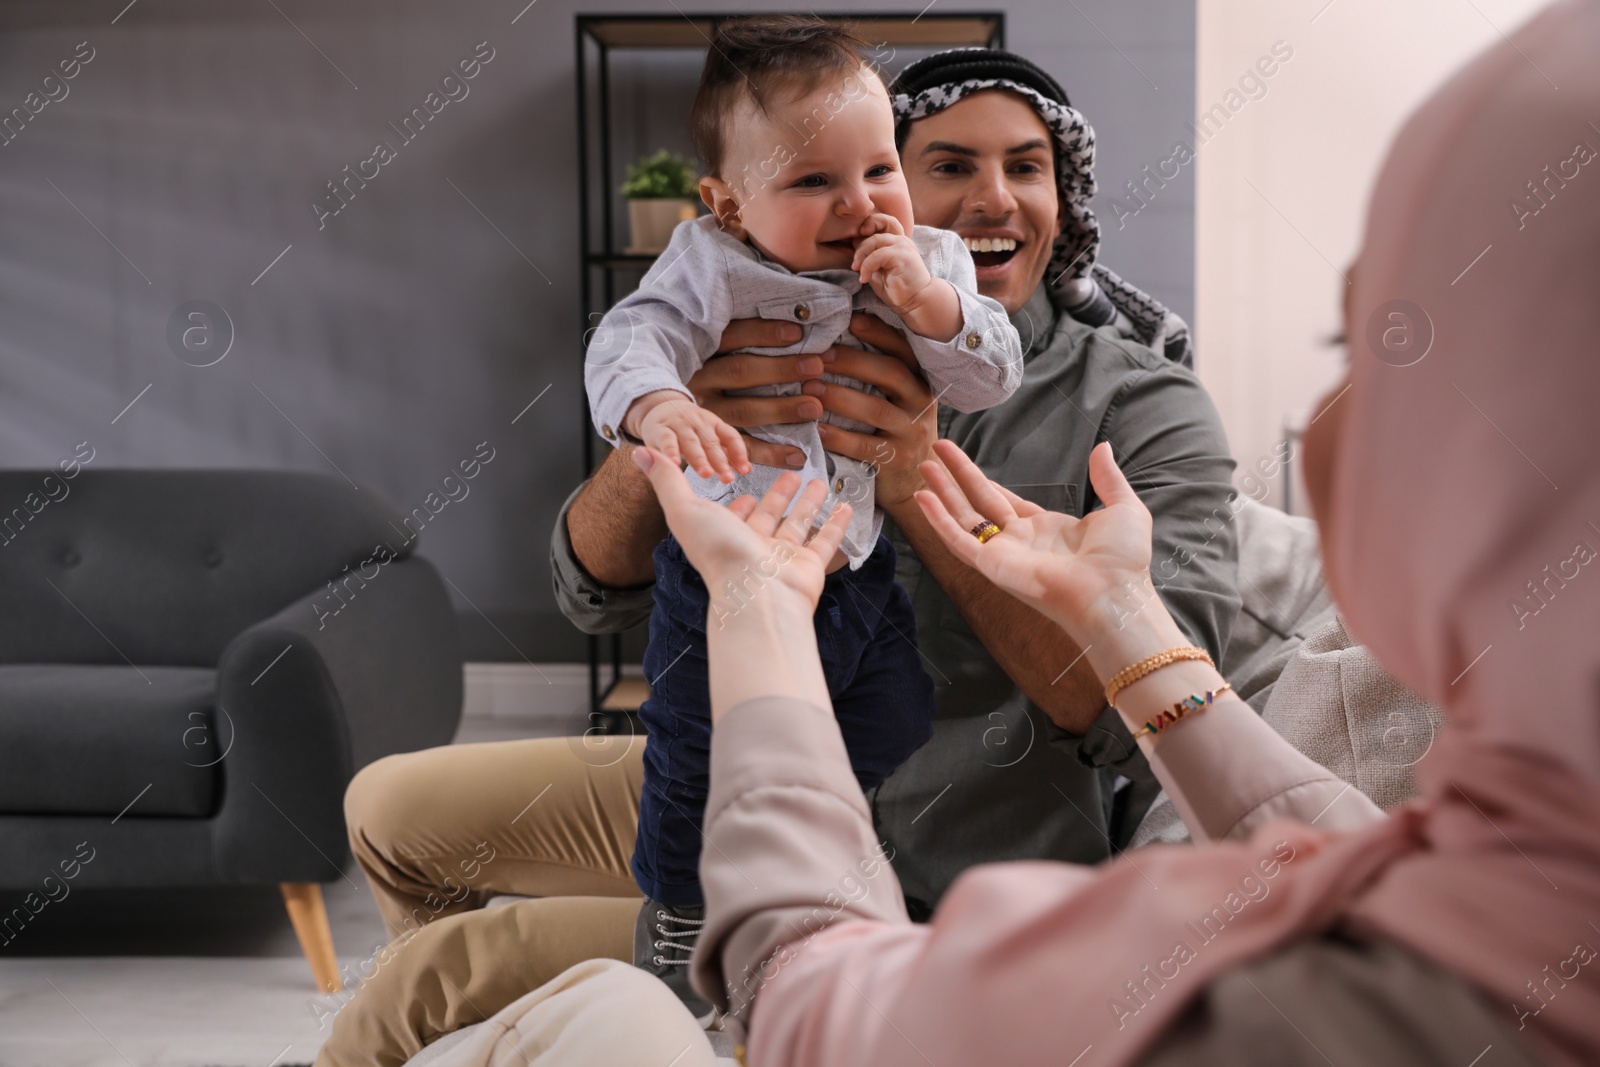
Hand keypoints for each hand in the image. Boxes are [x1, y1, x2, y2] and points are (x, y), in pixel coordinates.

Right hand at [627, 390, 750, 482]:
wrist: (660, 408)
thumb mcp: (708, 435)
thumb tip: (745, 469)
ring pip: (691, 443)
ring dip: (699, 459)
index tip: (745, 470)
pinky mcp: (660, 430)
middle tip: (727, 478)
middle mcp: (698, 422)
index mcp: (713, 424)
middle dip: (720, 461)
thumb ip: (724, 452)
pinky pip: (666, 441)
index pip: (730, 436)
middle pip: (711, 442)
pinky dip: (670, 451)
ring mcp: (679, 425)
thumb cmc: (690, 430)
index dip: (739, 452)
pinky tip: (674, 464)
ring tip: (706, 474)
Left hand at [631, 447, 849, 615]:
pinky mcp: (808, 566)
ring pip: (798, 525)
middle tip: (791, 474)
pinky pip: (824, 541)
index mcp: (725, 536)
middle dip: (779, 495)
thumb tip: (639, 453)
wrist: (756, 595)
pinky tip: (844, 506)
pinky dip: (835, 524)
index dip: (737, 502)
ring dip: (809, 504)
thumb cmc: (720, 553)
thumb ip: (666, 480)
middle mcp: (754, 547)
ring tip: (819, 482)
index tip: (745, 488)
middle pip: (769, 516)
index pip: (732, 515)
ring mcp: (783, 558)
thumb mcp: (685, 508)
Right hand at [686, 319, 825, 469]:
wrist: (665, 416)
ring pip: (742, 411)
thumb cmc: (710, 377)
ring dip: (780, 410)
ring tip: (814, 408)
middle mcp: (700, 382)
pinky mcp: (713, 443)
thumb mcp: (716, 356)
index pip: (732, 336)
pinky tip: (798, 455)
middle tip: (816, 367)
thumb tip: (798, 334)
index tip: (797, 332)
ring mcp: (705, 413)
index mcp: (703, 354)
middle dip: (780, 369)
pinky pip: (741, 448)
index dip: (764, 333)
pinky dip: (771, 454)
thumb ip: (747, 345)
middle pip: (739, 372)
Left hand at [808, 313, 937, 507]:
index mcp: (919, 381)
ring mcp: (912, 433)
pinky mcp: (897, 460)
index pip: (903, 350)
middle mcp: (921, 403)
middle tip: (817, 356)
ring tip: (808, 389)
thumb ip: (878, 374)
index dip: (879, 333)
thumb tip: (836, 336)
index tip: (851, 320)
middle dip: (852, 361)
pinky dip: (838, 437)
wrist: (914, 482)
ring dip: (840, 397)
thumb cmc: (894, 431)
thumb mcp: (897, 400)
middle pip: (890, 373)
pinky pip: (865, 446)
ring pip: (876, 410)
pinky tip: (816, 429)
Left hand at [851, 213, 936, 314]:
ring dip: (861, 255)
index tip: (856, 242)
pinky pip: (877, 255)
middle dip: (860, 243)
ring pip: (874, 240)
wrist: (915, 302)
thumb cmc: (896, 287)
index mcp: (896, 240)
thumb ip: (868, 254)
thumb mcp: (877, 268)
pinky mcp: (902, 256)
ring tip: (857, 270)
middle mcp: (900, 239)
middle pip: (877, 223)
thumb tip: (853, 242)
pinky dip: (866, 266)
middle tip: (854, 264)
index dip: (868, 224)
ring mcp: (903, 246)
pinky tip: (864, 279)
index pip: (882, 220)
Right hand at [914, 439, 1177, 672]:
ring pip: (963, 517)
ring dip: (942, 491)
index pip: (1005, 502)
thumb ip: (1107, 478)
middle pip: (978, 502)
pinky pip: (958, 540)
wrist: (1113, 593)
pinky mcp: (991, 565)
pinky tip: (922, 498)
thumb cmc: (1122, 560)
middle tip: (935, 451)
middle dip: (956, 477)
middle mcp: (1020, 542)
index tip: (963, 464)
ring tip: (922, 466)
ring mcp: (1003, 554)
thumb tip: (1103, 447)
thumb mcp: (1122, 507)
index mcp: (1047, 530)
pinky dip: (937, 519)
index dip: (983, 481)